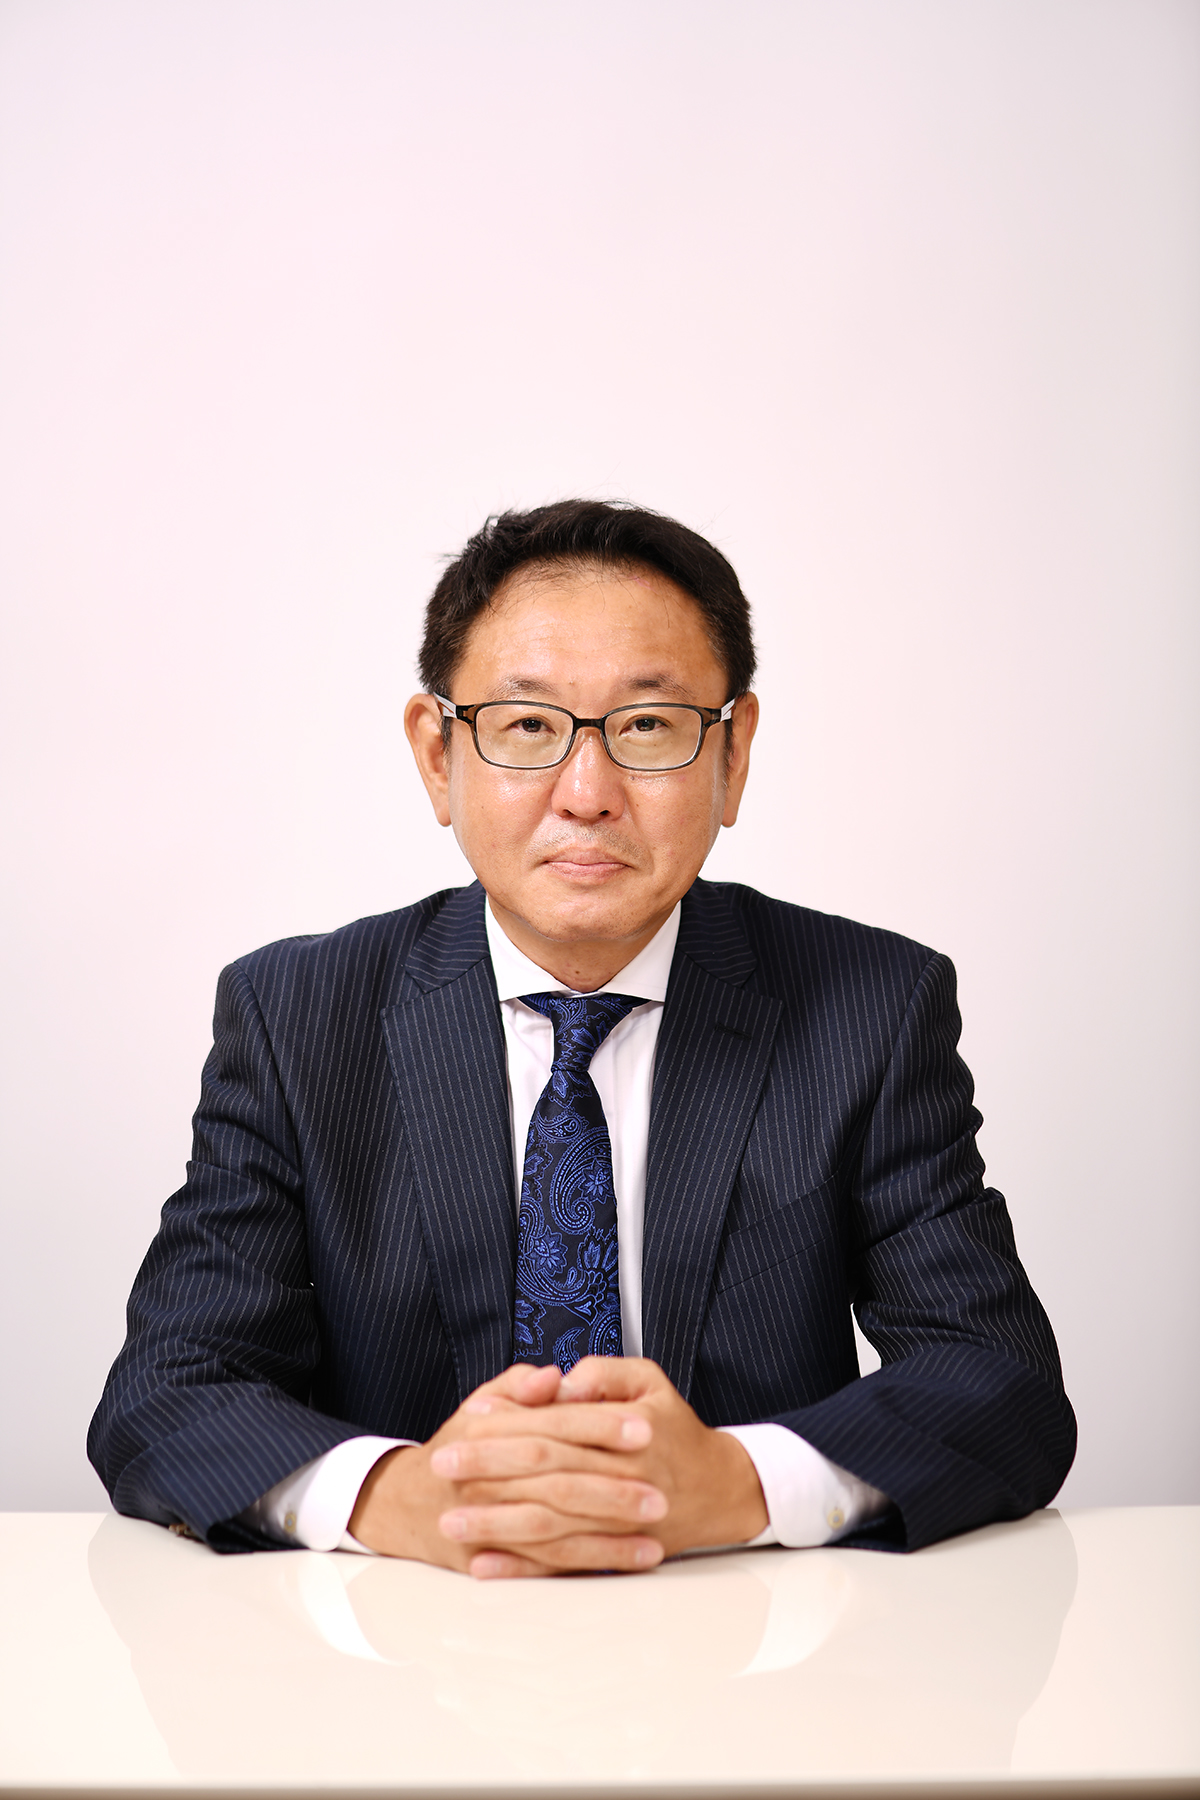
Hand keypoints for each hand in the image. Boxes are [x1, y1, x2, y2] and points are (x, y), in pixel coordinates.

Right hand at [348, 1362, 667, 1577]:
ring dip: (609, 1535)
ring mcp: (486, 1525)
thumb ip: (518, 1387)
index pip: (551, 1426)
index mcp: (486, 1432)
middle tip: (660, 1490)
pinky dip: (592, 1563)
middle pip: (556, 1482)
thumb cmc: (460, 1448)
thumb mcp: (481, 1405)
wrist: (409, 1504)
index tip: (643, 1426)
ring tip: (656, 1529)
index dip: (598, 1425)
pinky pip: (549, 1567)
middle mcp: (484, 1479)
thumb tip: (553, 1376)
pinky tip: (632, 1559)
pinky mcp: (492, 1562)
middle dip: (612, 1488)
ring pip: (555, 1532)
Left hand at [421, 1358, 769, 1577]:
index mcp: (628, 1429)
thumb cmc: (675, 1430)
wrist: (720, 1490)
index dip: (510, 1420)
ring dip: (496, 1524)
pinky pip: (562, 1564)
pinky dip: (521, 1567)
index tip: (467, 1418)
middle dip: (489, 1469)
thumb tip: (558, 1381)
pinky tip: (485, 1565)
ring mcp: (618, 1522)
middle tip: (441, 1465)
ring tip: (451, 1521)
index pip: (556, 1424)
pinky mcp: (613, 1553)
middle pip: (545, 1472)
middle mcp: (623, 1477)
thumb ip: (604, 1373)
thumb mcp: (650, 1381)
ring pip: (549, 1524)